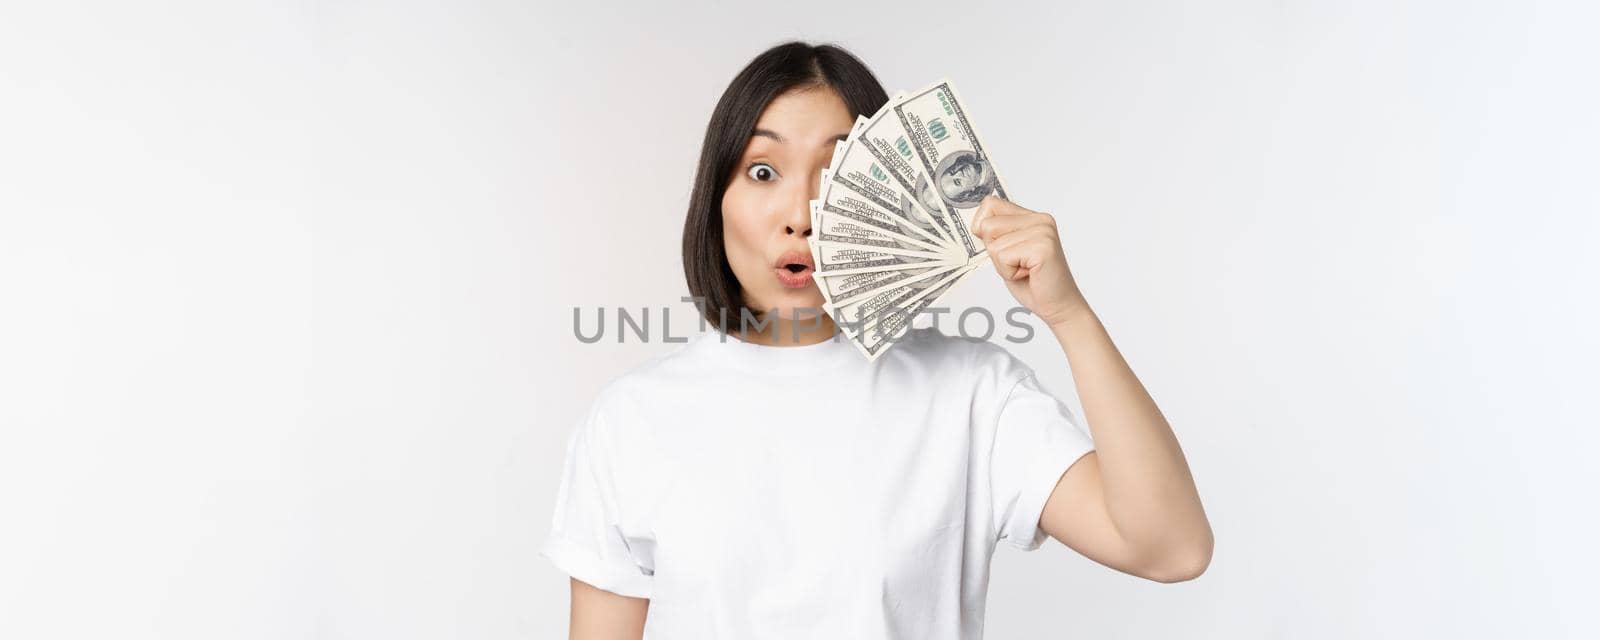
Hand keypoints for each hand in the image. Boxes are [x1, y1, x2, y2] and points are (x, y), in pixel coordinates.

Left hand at [971, 195, 1088, 326]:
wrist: (1058, 306)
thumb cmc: (1032, 282)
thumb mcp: (1007, 251)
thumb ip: (994, 234)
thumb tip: (974, 224)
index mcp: (1032, 216)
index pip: (990, 204)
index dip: (983, 228)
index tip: (1000, 248)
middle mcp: (1040, 219)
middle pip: (987, 225)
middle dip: (994, 251)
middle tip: (1017, 263)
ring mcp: (1042, 231)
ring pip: (994, 244)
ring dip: (1002, 264)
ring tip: (1024, 269)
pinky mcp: (1042, 246)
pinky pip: (1003, 256)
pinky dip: (1009, 272)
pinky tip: (1028, 274)